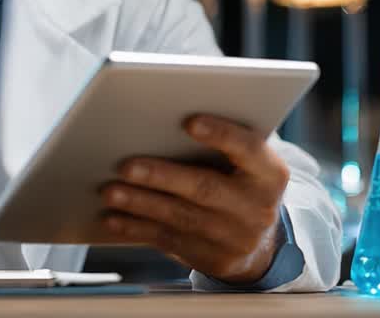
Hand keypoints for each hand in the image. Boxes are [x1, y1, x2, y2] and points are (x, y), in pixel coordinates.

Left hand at [100, 115, 289, 283]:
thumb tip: (160, 122)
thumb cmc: (240, 185)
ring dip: (140, 204)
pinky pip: (170, 241)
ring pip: (181, 217)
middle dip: (161, 177)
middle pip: (205, 188)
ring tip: (110, 191)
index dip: (221, 134)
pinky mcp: (214, 259)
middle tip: (125, 166)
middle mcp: (258, 208)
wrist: (260, 243)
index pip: (248, 149)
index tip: (189, 121)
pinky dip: (137, 229)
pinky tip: (114, 219)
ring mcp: (237, 238)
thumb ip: (220, 146)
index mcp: (269, 173)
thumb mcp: (246, 164)